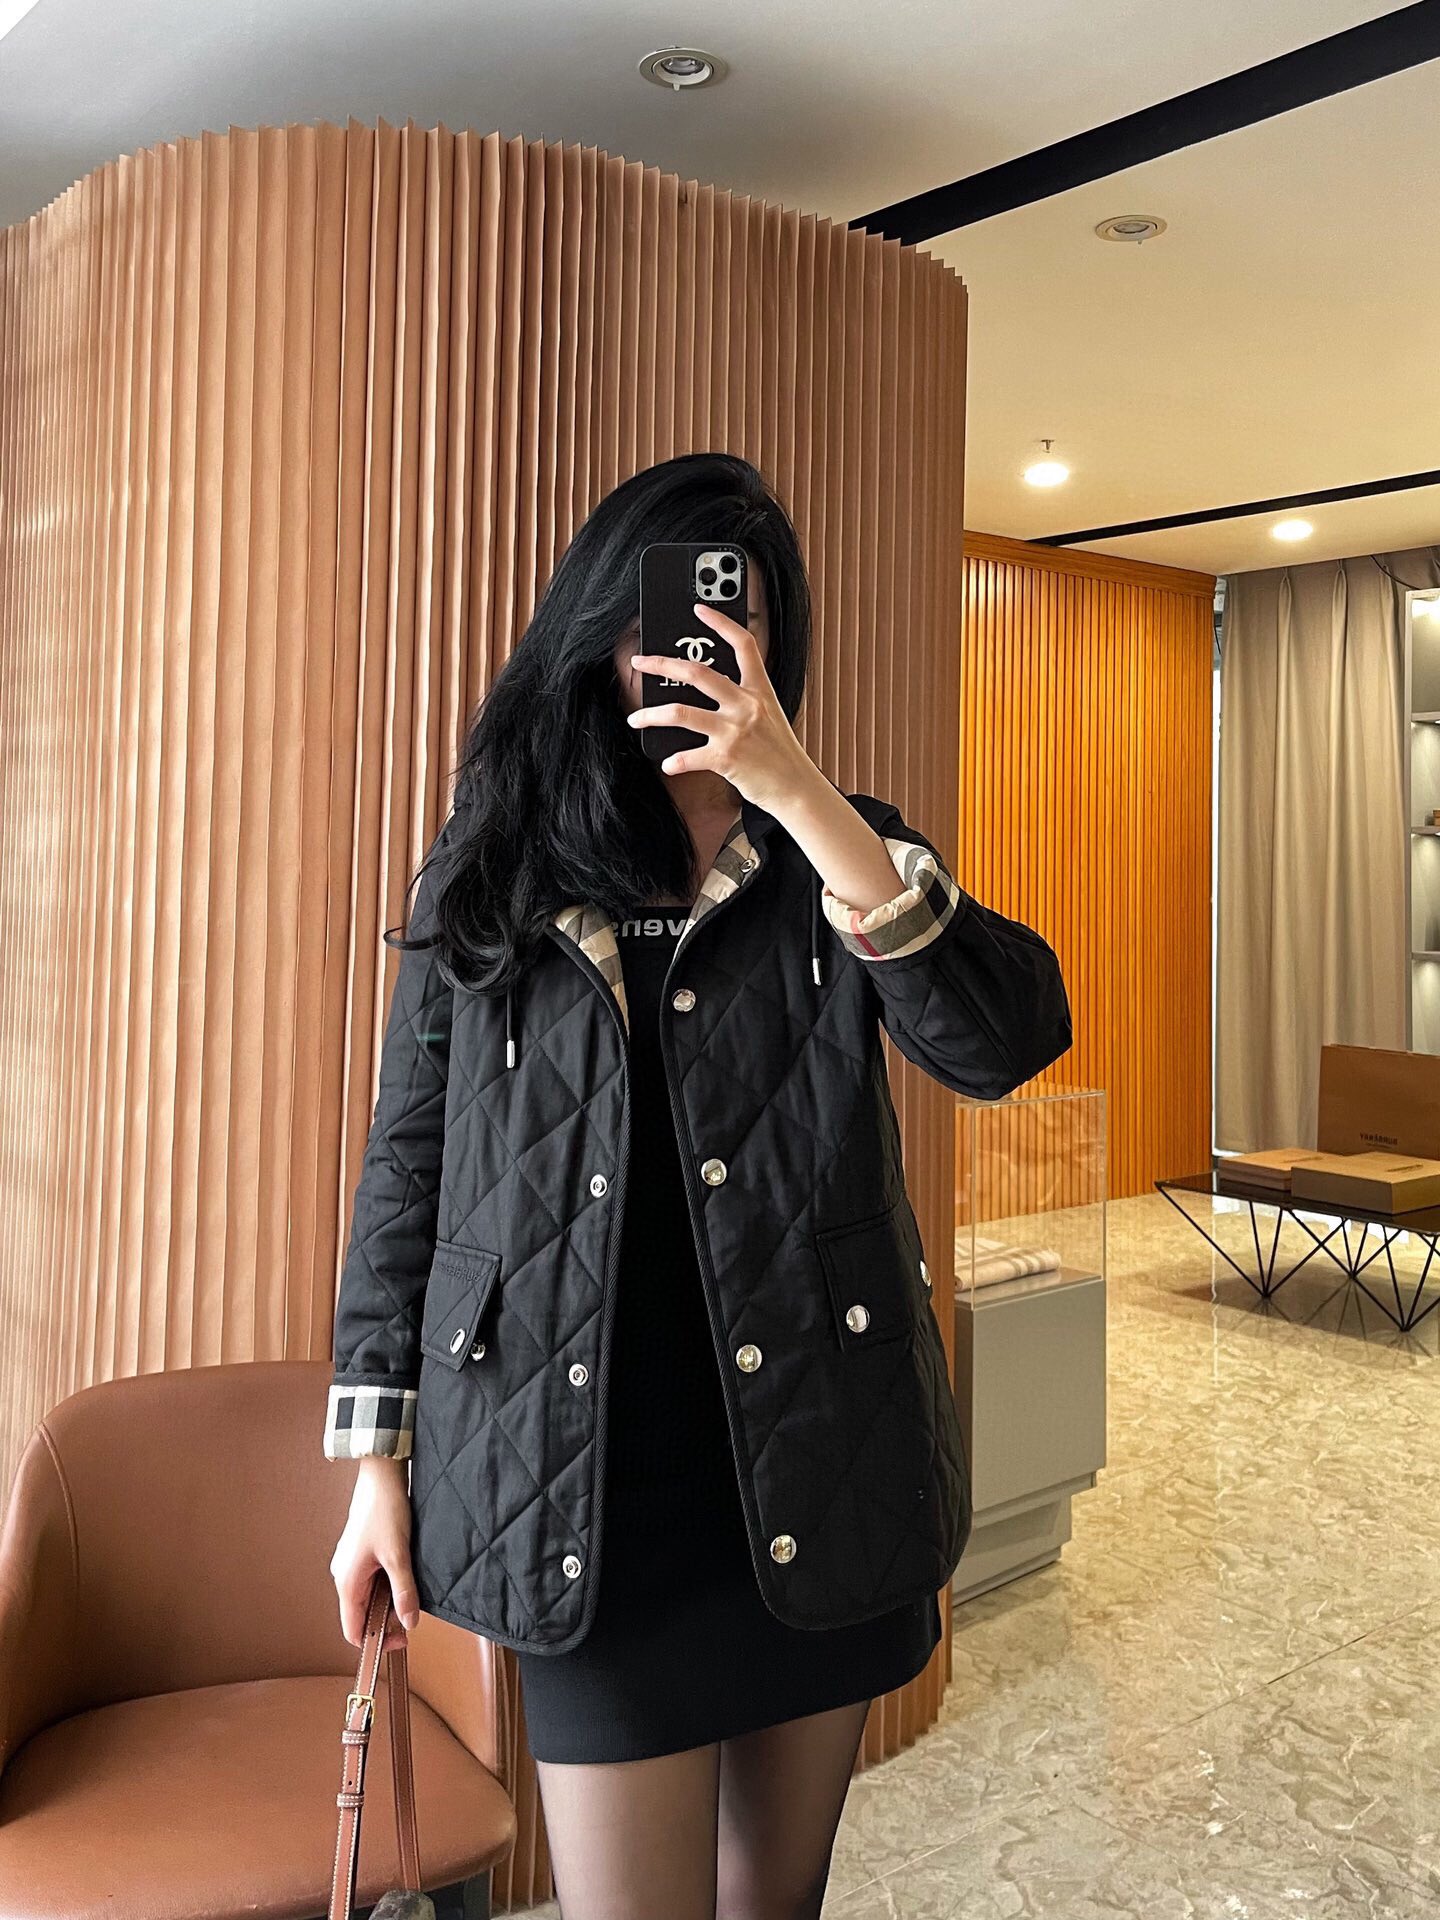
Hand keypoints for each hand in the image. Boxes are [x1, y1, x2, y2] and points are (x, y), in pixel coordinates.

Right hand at [329, 1456, 419, 1651]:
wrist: (381, 1475)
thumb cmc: (385, 1509)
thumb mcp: (399, 1554)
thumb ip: (403, 1592)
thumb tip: (408, 1623)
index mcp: (347, 1581)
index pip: (353, 1630)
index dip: (375, 1642)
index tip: (400, 1642)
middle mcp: (344, 1575)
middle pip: (361, 1615)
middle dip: (385, 1621)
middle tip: (411, 1616)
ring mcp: (351, 1564)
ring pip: (368, 1597)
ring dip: (388, 1602)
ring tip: (409, 1593)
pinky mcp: (361, 1553)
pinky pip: (371, 1580)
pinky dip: (387, 1585)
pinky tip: (403, 1575)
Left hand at [626, 602, 813, 810]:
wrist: (796, 787)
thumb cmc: (780, 754)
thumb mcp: (769, 716)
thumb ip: (744, 699)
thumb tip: (710, 689)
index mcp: (760, 690)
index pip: (743, 645)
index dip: (721, 623)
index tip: (700, 610)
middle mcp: (746, 705)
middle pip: (697, 672)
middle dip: (661, 664)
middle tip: (640, 662)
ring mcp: (735, 731)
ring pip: (681, 713)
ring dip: (651, 715)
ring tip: (636, 719)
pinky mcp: (726, 758)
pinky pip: (688, 756)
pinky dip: (674, 761)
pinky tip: (669, 763)